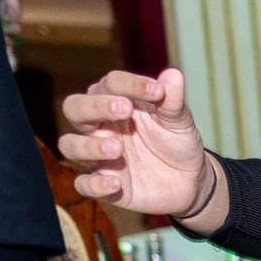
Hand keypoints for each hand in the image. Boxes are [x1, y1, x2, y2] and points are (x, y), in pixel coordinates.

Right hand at [60, 69, 213, 217]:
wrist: (190, 182)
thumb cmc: (177, 143)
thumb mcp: (179, 122)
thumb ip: (172, 101)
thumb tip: (174, 75)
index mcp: (115, 103)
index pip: (110, 84)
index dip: (130, 84)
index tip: (157, 91)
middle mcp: (100, 127)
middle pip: (74, 108)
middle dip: (95, 106)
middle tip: (125, 109)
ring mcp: (99, 156)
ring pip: (70, 145)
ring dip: (89, 145)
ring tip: (118, 148)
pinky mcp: (105, 185)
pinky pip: (84, 185)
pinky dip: (94, 185)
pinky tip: (115, 183)